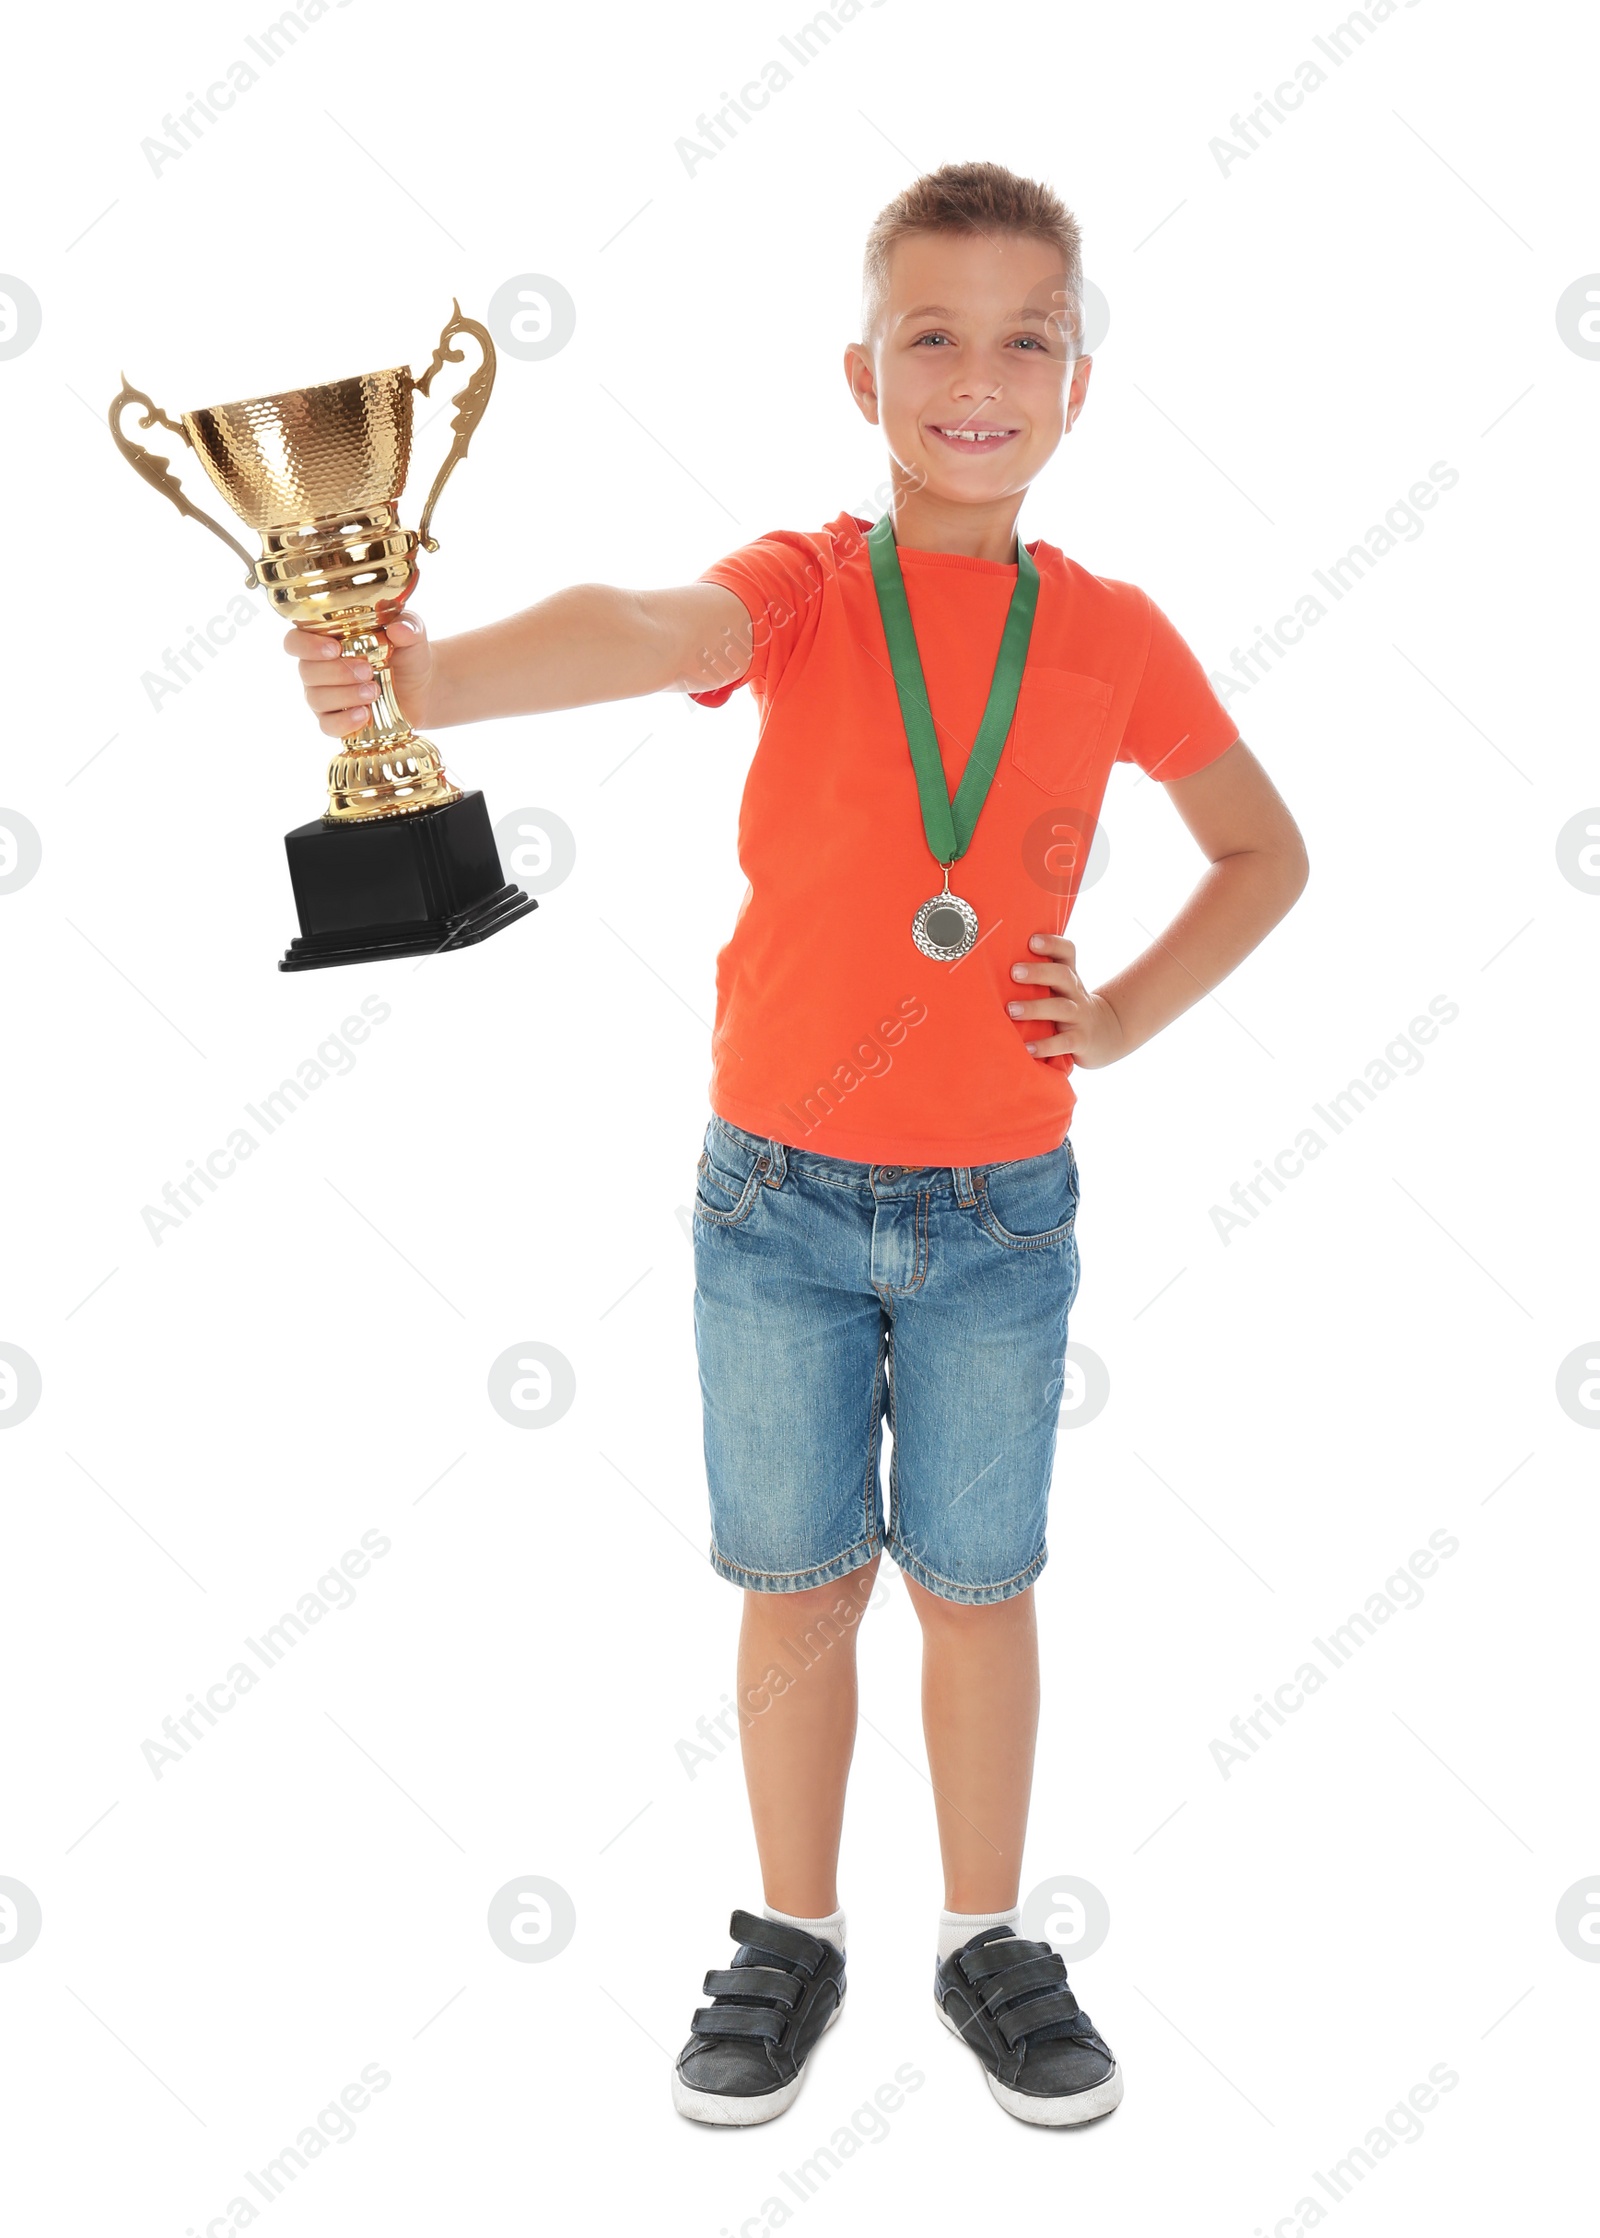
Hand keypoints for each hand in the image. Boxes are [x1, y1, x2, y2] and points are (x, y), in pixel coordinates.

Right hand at [282, 612, 432, 738]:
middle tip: (368, 671)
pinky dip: (344, 722)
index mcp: (326, 641)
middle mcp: (319, 669)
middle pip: (306, 671)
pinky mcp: (339, 721)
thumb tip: (399, 628)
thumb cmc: (408, 655)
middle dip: (336, 672)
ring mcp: (326, 697)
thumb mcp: (412, 635)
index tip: (334, 648)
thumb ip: (408, 625)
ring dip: (344, 695)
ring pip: (316, 699)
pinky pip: (327, 726)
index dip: (305, 645)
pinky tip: (364, 714)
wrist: (425, 688)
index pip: (295, 641)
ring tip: (374, 691)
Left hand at [1007, 932, 1126, 1067]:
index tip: (1031, 941)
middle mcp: (1075, 992)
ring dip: (1035, 1008)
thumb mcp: (1058, 988)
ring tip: (1011, 1010)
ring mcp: (1079, 1016)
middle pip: (1062, 975)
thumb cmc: (1066, 1006)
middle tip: (1014, 972)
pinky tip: (1027, 1048)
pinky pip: (1064, 1041)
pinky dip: (1045, 1045)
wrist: (1104, 1033)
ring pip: (1061, 1007)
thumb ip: (1036, 977)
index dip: (1051, 944)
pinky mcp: (1080, 1040)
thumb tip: (990, 966)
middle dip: (1039, 972)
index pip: (1066, 952)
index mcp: (1067, 975)